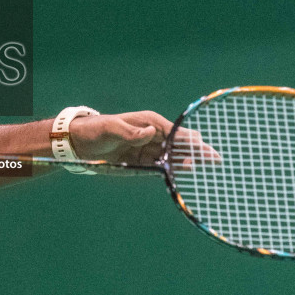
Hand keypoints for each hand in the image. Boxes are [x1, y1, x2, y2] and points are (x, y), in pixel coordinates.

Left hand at [68, 110, 218, 172]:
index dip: (189, 139)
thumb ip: (131, 132)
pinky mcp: (140, 163)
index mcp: (148, 122)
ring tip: (204, 166)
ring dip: (186, 162)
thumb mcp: (112, 128)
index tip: (203, 146)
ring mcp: (146, 150)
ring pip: (171, 157)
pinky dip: (171, 170)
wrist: (79, 144)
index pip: (173, 131)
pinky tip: (185, 172)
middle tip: (215, 159)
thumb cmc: (95, 130)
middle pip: (178, 145)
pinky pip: (159, 167)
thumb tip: (151, 132)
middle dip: (196, 151)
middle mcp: (151, 135)